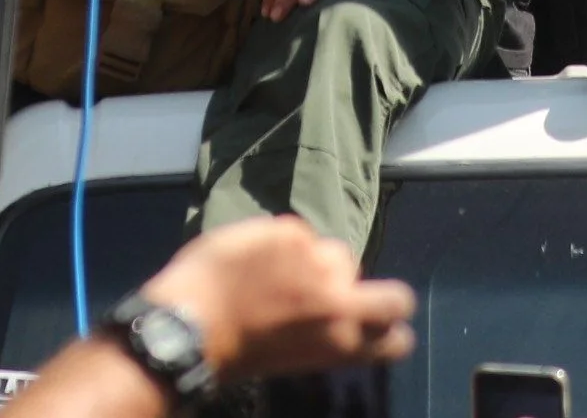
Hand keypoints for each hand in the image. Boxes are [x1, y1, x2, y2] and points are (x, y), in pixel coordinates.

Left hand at [137, 215, 417, 378]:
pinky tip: (250, 258)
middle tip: (344, 292)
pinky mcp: (290, 231)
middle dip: (385, 296)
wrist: (190, 323)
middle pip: (395, 297)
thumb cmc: (232, 349)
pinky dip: (278, 242)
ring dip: (315, 261)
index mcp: (340, 344)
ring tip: (273, 274)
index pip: (397, 338)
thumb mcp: (293, 355)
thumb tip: (333, 314)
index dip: (390, 329)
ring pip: (336, 254)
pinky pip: (296, 232)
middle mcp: (339, 303)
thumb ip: (325, 334)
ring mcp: (317, 263)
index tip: (378, 324)